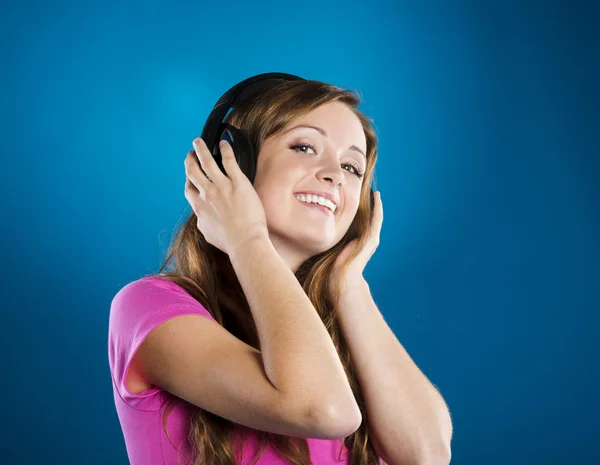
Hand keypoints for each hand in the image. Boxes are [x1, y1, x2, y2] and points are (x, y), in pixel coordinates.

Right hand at [184, 138, 268, 255]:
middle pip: (192, 171)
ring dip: (201, 149)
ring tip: (199, 142)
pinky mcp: (238, 182)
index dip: (188, 179)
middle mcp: (207, 194)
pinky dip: (225, 150)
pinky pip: (229, 160)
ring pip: (207, 161)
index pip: (189, 188)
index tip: (189, 175)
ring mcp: (222, 186)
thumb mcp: (208, 233)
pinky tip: (224, 143)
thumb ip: (202, 221)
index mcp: (199, 207)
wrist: (245, 242)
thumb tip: (201, 217)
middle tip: (191, 154)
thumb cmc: (229, 242)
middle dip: (190, 160)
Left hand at [329, 191, 383, 290]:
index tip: (356, 197)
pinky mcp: (372, 238)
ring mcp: (371, 239)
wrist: (342, 279)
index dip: (360, 210)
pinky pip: (377, 219)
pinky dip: (378, 207)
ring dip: (375, 203)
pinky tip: (376, 196)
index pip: (361, 222)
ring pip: (376, 216)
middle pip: (369, 218)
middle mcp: (367, 239)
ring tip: (373, 190)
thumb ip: (330, 238)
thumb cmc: (333, 267)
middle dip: (368, 205)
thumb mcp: (331, 247)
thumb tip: (316, 228)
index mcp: (358, 241)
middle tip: (366, 189)